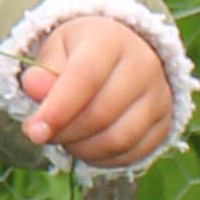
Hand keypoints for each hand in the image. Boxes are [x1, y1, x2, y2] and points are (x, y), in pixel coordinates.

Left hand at [15, 10, 174, 171]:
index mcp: (111, 39)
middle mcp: (144, 65)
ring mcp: (160, 96)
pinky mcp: (166, 122)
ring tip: (66, 138)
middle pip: (101, 114)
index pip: (85, 78)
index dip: (57, 109)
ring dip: (82, 149)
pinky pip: (132, 154)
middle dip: (64, 133)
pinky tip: (87, 147)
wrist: (122, 55)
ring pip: (118, 140)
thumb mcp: (55, 52)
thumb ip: (42, 71)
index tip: (33, 131)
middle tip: (42, 134)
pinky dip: (103, 159)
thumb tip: (33, 88)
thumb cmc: (80, 53)